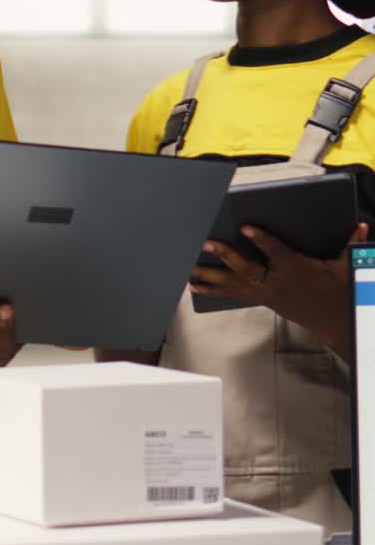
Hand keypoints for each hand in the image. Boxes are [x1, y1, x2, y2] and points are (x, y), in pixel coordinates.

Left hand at [190, 221, 368, 359]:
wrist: (330, 318)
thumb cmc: (333, 287)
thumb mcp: (342, 265)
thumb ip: (349, 244)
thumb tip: (362, 226)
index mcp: (293, 269)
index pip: (275, 252)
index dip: (261, 239)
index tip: (246, 226)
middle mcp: (274, 282)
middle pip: (246, 269)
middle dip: (226, 256)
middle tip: (207, 243)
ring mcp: (264, 292)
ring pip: (232, 284)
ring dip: (209, 275)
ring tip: (187, 268)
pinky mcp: (258, 298)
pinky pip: (230, 293)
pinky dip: (211, 288)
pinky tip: (194, 284)